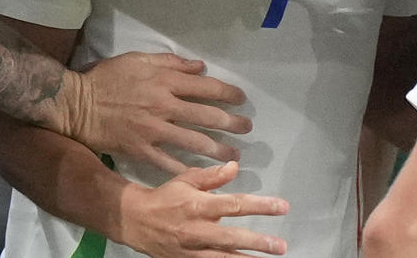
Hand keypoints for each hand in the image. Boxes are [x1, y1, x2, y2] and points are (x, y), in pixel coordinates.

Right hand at [62, 52, 251, 172]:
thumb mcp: (138, 60)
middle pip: (206, 116)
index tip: (241, 99)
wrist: (77, 105)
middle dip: (231, 123)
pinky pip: (170, 164)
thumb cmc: (107, 78)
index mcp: (164, 81)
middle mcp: (164, 105)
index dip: (228, 94)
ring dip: (218, 150)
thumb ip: (170, 63)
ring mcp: (154, 131)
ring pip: (194, 142)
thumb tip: (199, 67)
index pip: (206, 87)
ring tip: (234, 156)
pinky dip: (189, 171)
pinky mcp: (142, 151)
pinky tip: (205, 178)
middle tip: (246, 128)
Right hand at [115, 161, 287, 257]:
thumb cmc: (165, 197)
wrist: (135, 221)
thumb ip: (212, 176)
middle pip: (232, 237)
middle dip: (258, 242)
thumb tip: (236, 167)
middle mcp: (197, 230)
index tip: (282, 206)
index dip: (260, 206)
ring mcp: (192, 250)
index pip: (234, 205)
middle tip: (280, 246)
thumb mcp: (186, 179)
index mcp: (198, 205)